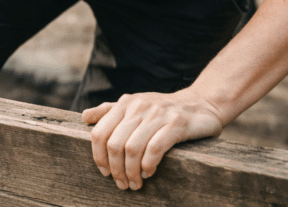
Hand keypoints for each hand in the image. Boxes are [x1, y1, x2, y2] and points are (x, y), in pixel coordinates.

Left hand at [82, 88, 224, 190]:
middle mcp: (139, 106)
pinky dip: (148, 166)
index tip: (105, 172)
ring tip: (135, 183)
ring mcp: (158, 114)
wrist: (202, 103)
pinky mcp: (176, 124)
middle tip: (122, 184)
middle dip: (115, 169)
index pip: (99, 132)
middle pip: (114, 144)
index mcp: (125, 103)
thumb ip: (110, 110)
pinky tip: (149, 173)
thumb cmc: (164, 109)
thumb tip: (85, 117)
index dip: (99, 156)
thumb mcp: (136, 105)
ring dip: (131, 172)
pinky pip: (155, 149)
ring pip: (132, 149)